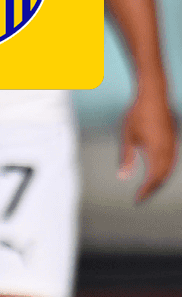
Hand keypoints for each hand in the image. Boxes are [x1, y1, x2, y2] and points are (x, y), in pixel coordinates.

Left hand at [120, 88, 176, 203]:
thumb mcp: (127, 136)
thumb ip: (127, 158)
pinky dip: (164, 171)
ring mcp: (173, 145)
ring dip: (159, 181)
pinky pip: (172, 161)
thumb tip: (123, 177)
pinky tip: (157, 172)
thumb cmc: (137, 115)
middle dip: (153, 189)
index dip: (146, 191)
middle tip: (141, 197)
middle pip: (163, 177)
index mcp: (157, 152)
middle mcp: (168, 151)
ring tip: (148, 188)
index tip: (137, 200)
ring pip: (169, 170)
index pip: (153, 179)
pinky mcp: (174, 140)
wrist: (154, 96)